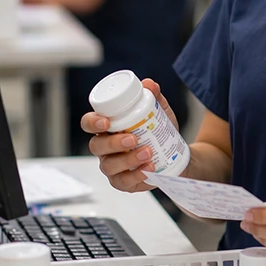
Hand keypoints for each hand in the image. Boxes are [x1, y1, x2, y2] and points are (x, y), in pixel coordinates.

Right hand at [81, 78, 179, 192]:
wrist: (176, 155)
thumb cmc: (159, 131)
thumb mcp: (159, 112)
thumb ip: (154, 97)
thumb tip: (149, 84)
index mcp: (107, 127)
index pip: (89, 123)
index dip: (92, 122)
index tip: (106, 121)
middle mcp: (105, 148)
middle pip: (96, 146)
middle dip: (113, 143)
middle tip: (133, 139)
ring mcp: (112, 166)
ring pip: (109, 165)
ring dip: (128, 159)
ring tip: (148, 152)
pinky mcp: (123, 182)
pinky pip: (123, 182)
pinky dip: (136, 175)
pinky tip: (149, 168)